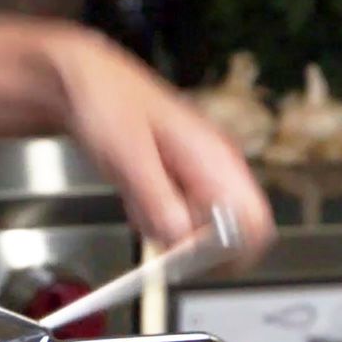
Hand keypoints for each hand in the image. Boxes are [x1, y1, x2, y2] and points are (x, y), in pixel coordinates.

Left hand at [43, 27, 274, 254]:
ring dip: (165, 230)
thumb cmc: (108, 103)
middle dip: (190, 246)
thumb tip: (181, 240)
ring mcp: (200, 178)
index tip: (188, 256)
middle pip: (229, 236)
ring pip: (197, 234)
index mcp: (217, 158)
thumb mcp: (128, 156)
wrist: (86, 84)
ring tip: (136, 196)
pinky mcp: (180, 186)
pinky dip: (152, 219)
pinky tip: (134, 193)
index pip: (255, 222)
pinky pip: (176, 222)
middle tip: (154, 227)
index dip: (228, 252)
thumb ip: (157, 200)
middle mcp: (217, 170)